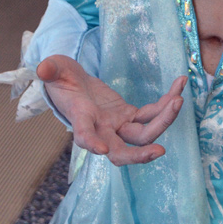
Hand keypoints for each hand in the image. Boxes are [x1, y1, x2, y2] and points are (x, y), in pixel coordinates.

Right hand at [37, 55, 185, 165]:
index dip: (92, 143)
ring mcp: (118, 125)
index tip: (103, 148)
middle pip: (122, 152)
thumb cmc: (61, 79)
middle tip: (160, 151)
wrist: (72, 85)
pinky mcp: (130, 115)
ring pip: (144, 134)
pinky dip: (167, 102)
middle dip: (140, 155)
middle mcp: (102, 130)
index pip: (84, 136)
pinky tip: (180, 85)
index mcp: (81, 119)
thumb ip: (50, 69)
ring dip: (163, 121)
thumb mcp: (54, 70)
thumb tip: (43, 68)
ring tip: (179, 100)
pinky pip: (152, 112)